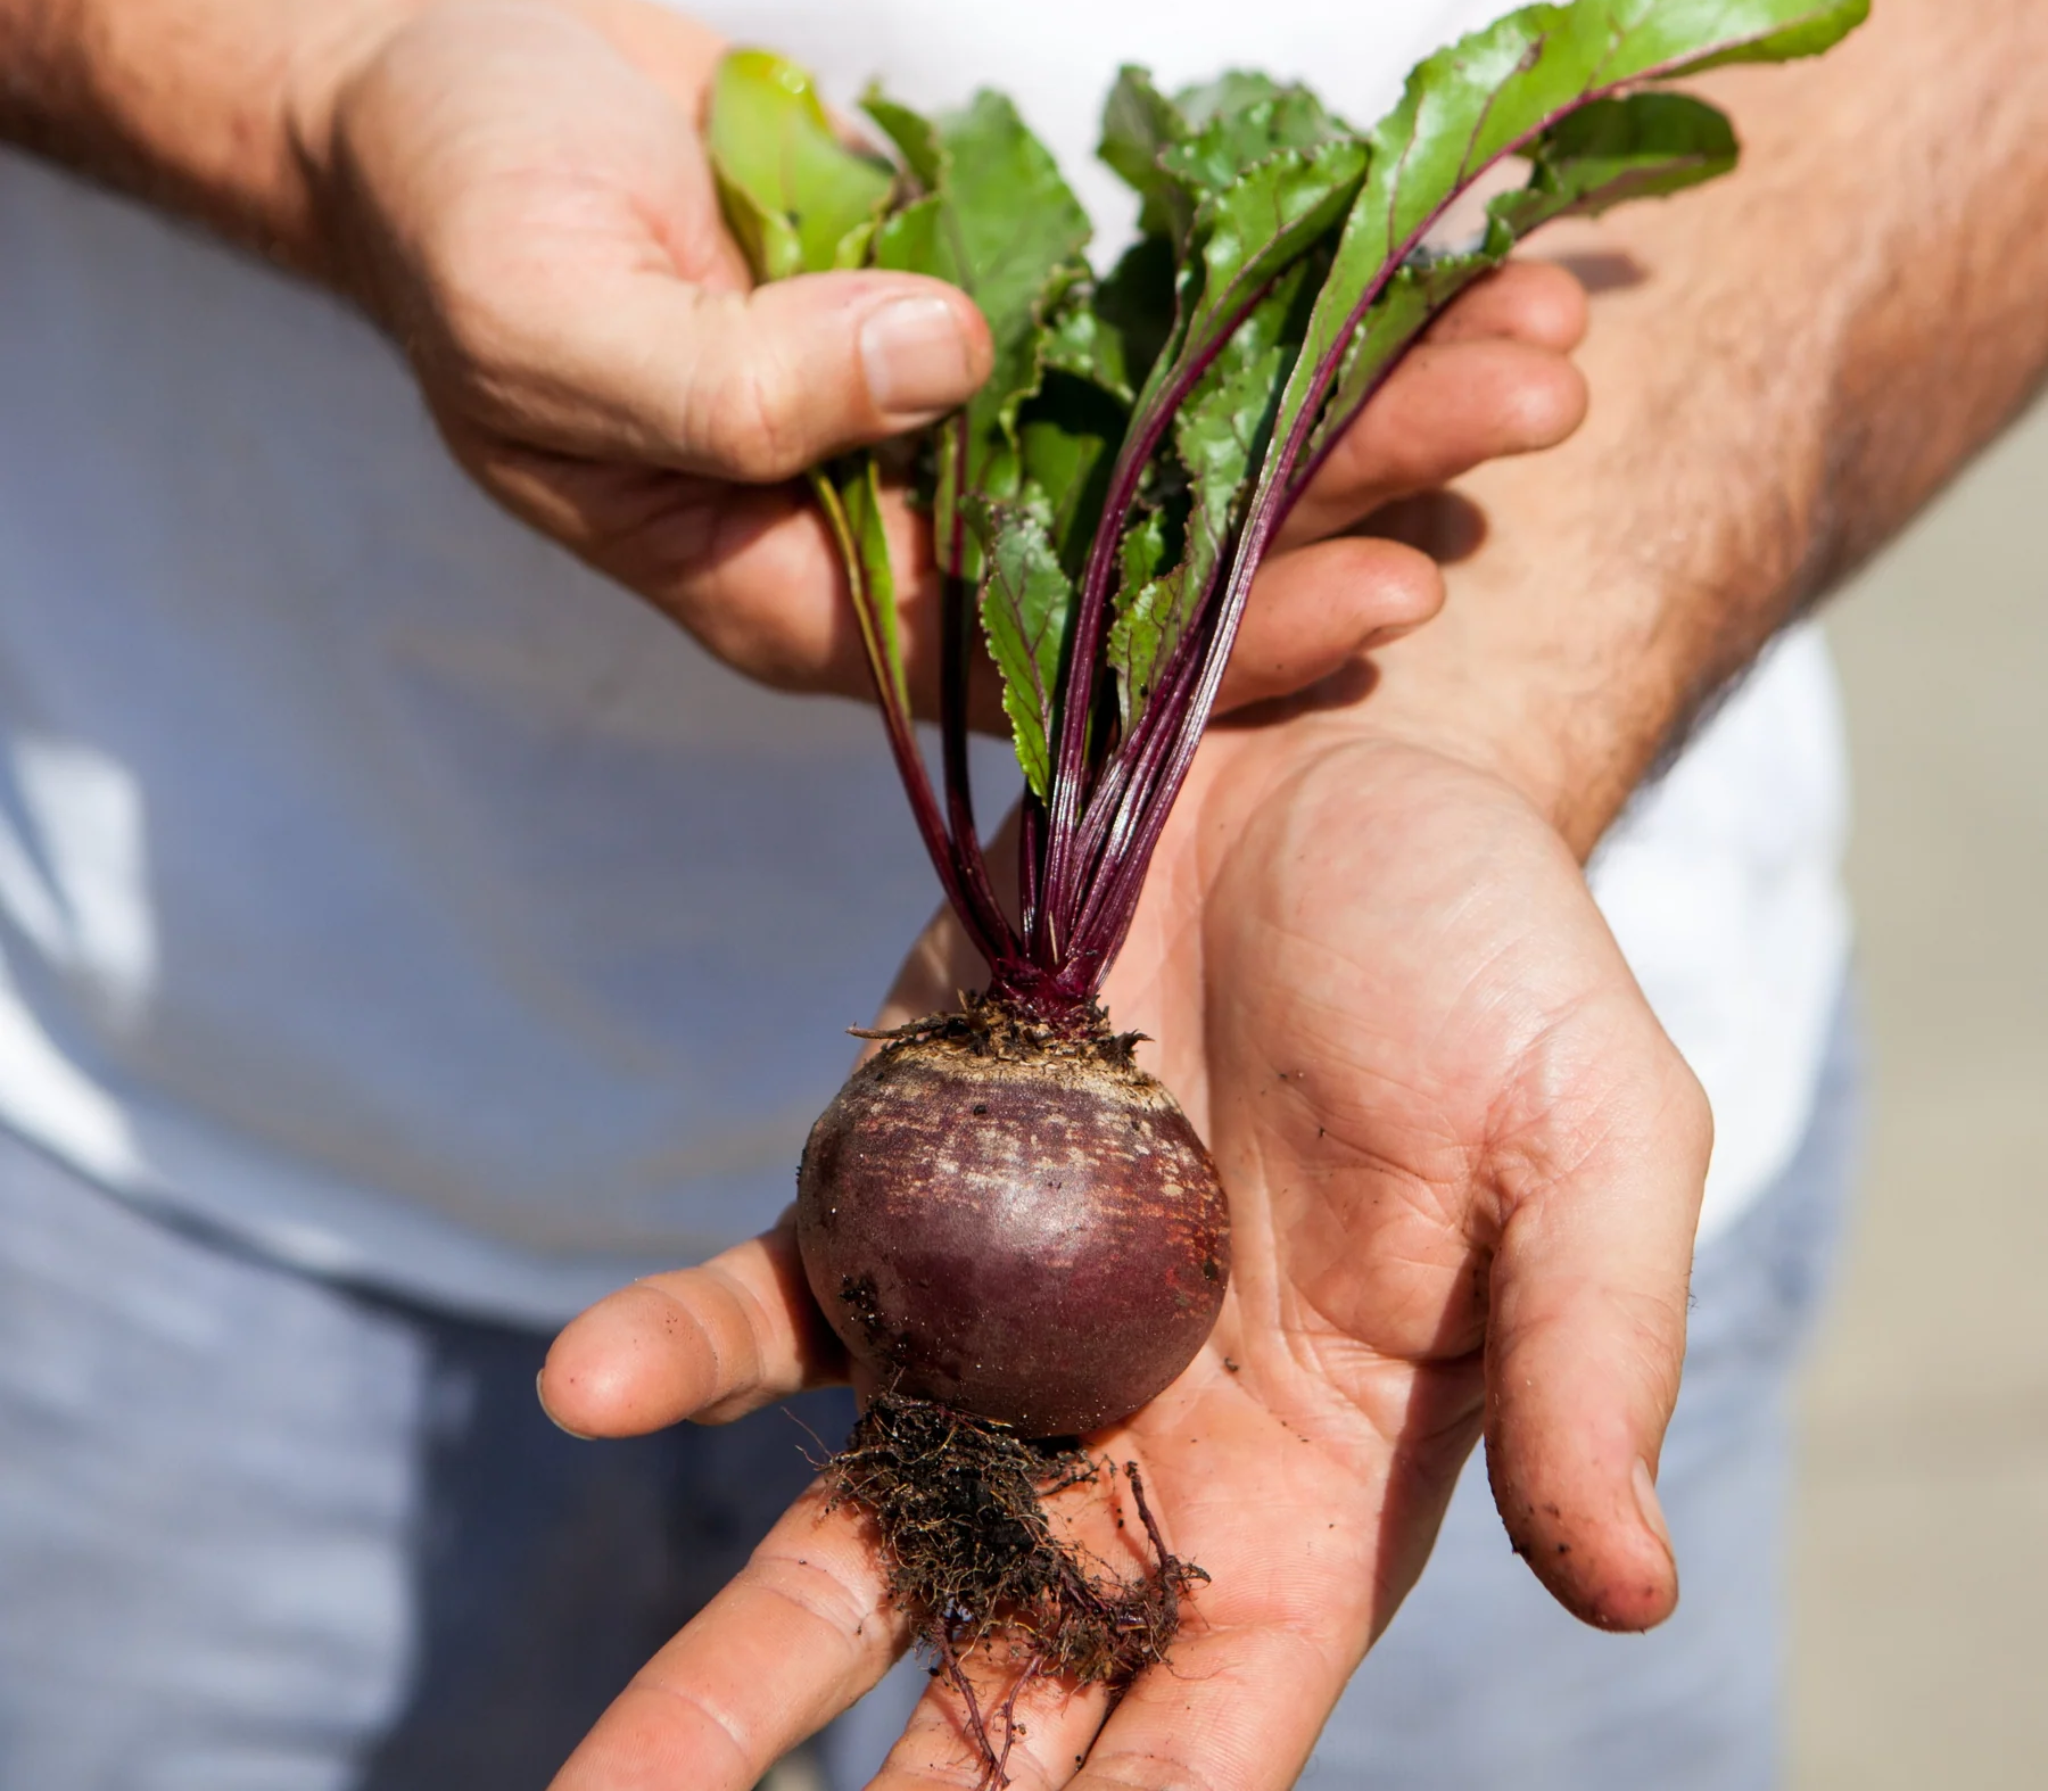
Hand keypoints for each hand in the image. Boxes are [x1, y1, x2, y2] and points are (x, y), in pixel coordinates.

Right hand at [299, 0, 1587, 713]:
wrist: (454, 102)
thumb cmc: (464, 220)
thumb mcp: (548, 316)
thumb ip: (727, 383)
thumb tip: (949, 371)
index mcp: (806, 593)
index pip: (1041, 664)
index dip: (1212, 645)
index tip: (1391, 591)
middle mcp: (907, 533)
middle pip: (1156, 549)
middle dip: (1345, 483)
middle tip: (1532, 403)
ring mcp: (956, 418)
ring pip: (1183, 433)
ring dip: (1354, 381)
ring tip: (1532, 323)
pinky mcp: (983, 305)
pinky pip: (1150, 314)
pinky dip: (1272, 289)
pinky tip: (1410, 254)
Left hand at [537, 728, 1708, 1787]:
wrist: (1341, 774)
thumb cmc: (1499, 962)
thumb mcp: (1591, 1144)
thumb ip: (1591, 1362)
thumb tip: (1632, 1592)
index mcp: (1314, 1476)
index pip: (1204, 1720)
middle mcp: (1145, 1436)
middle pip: (1000, 1678)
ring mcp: (1012, 1317)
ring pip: (861, 1528)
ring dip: (729, 1668)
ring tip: (604, 1788)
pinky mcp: (915, 1183)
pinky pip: (791, 1298)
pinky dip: (689, 1348)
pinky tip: (591, 1382)